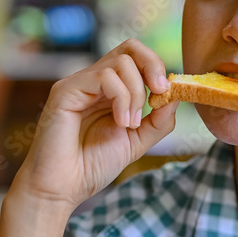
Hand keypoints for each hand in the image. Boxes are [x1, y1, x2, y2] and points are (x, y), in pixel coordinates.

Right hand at [9, 39, 179, 211]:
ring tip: (129, 124)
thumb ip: (158, 120)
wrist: (61, 189)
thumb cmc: (91, 166)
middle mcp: (93, 80)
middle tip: (160, 91)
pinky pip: (104, 76)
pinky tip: (119, 122)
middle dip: (153, 65)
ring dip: (136, 93)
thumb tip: (176, 94)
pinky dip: (121, 97)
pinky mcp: (65, 90)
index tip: (166, 92)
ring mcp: (78, 83)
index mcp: (109, 89)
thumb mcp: (136, 141)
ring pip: (121, 62)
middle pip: (130, 47)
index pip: (136, 56)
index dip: (156, 67)